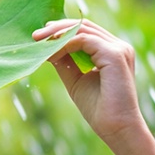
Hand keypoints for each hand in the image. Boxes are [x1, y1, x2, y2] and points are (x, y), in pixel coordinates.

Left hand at [33, 19, 144, 144]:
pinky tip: (51, 53)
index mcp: (111, 52)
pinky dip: (65, 44)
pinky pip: (84, 40)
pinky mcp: (115, 54)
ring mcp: (118, 49)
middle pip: (84, 26)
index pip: (85, 31)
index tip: (41, 36)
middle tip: (35, 36)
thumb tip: (48, 48)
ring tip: (39, 42)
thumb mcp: (75, 80)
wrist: (116, 128)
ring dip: (58, 34)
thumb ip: (65, 62)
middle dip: (57, 28)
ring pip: (83, 30)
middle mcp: (118, 46)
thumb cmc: (98, 109)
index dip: (62, 30)